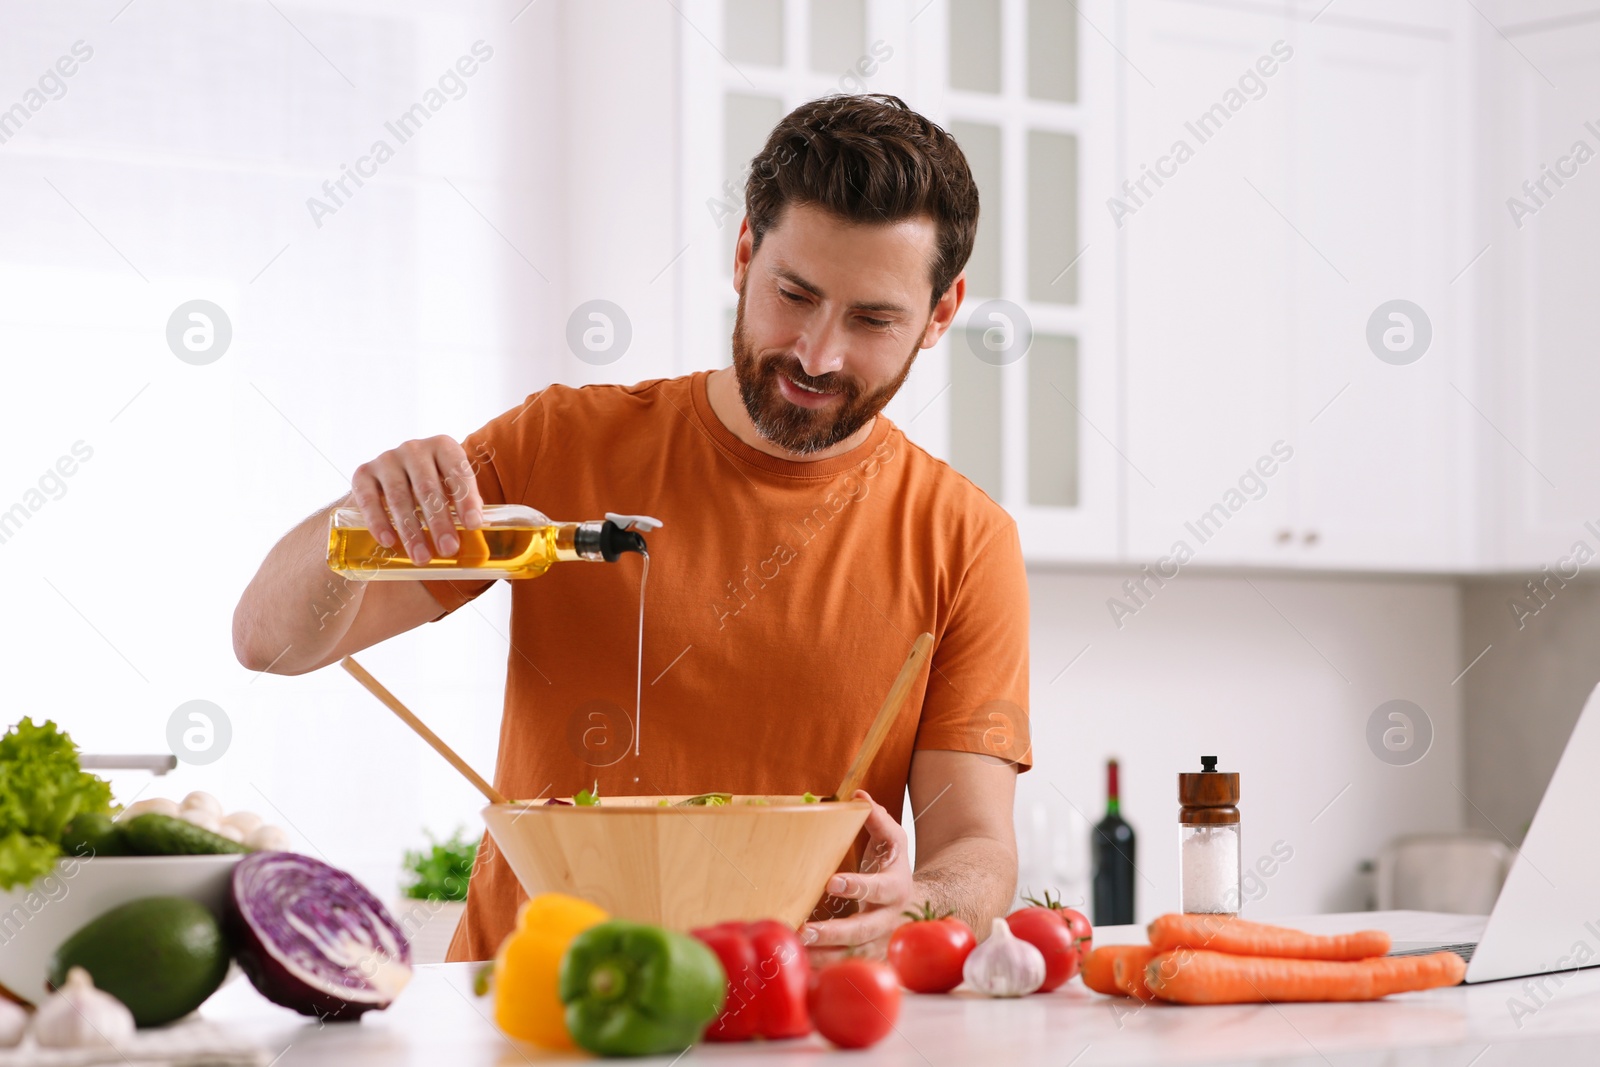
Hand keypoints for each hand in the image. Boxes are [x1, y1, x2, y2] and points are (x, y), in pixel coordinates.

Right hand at [349, 435, 482, 564]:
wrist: (389, 482)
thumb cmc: (432, 490)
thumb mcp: (451, 492)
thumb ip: (464, 507)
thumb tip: (479, 532)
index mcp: (443, 447)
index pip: (458, 471)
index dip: (466, 499)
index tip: (473, 525)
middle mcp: (414, 448)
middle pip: (428, 487)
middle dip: (439, 521)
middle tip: (448, 549)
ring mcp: (387, 459)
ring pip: (399, 496)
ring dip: (411, 530)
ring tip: (422, 557)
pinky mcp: (363, 473)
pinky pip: (368, 499)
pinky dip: (378, 522)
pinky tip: (388, 542)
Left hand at [801, 791, 912, 960]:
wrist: (914, 905)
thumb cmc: (892, 868)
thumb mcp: (892, 841)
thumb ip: (877, 819)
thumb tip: (859, 796)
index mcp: (895, 889)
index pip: (877, 889)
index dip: (856, 886)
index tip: (831, 883)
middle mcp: (888, 920)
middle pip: (862, 932)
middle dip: (834, 933)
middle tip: (805, 930)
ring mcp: (878, 943)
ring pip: (852, 955)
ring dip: (823, 956)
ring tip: (794, 950)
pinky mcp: (866, 958)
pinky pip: (844, 966)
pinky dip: (823, 968)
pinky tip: (798, 966)